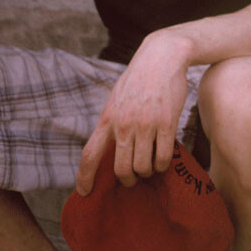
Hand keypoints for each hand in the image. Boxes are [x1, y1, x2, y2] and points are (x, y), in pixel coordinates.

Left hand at [76, 32, 192, 192]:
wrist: (162, 57)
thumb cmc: (139, 79)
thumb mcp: (116, 98)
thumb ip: (112, 122)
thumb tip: (107, 148)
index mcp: (107, 118)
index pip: (89, 155)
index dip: (84, 178)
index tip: (83, 193)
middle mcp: (124, 124)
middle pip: (120, 170)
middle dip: (127, 180)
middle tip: (133, 179)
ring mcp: (146, 125)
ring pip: (143, 167)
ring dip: (147, 173)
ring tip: (150, 168)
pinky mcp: (167, 124)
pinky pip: (163, 158)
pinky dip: (163, 165)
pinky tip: (163, 161)